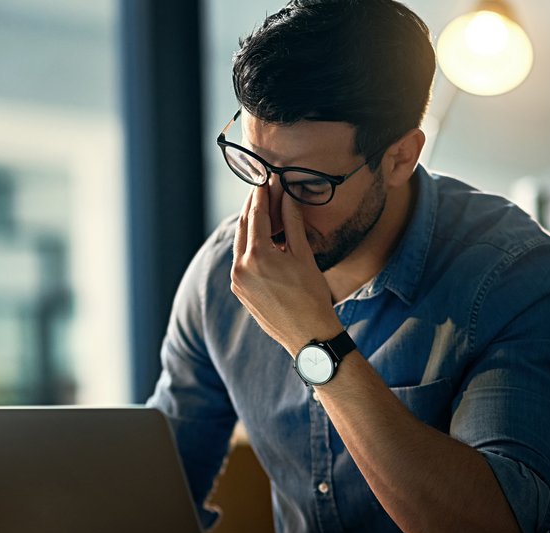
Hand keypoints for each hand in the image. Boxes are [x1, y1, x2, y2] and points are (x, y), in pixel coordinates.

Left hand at [230, 185, 342, 355]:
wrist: (309, 335)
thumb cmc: (312, 297)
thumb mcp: (304, 256)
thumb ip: (292, 223)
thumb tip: (287, 196)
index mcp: (257, 256)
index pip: (256, 215)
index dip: (262, 194)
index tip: (266, 179)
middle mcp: (241, 268)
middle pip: (243, 227)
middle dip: (252, 207)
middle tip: (262, 189)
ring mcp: (237, 281)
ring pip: (240, 244)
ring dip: (250, 226)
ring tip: (263, 211)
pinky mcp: (240, 291)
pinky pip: (241, 261)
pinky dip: (250, 247)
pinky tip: (262, 240)